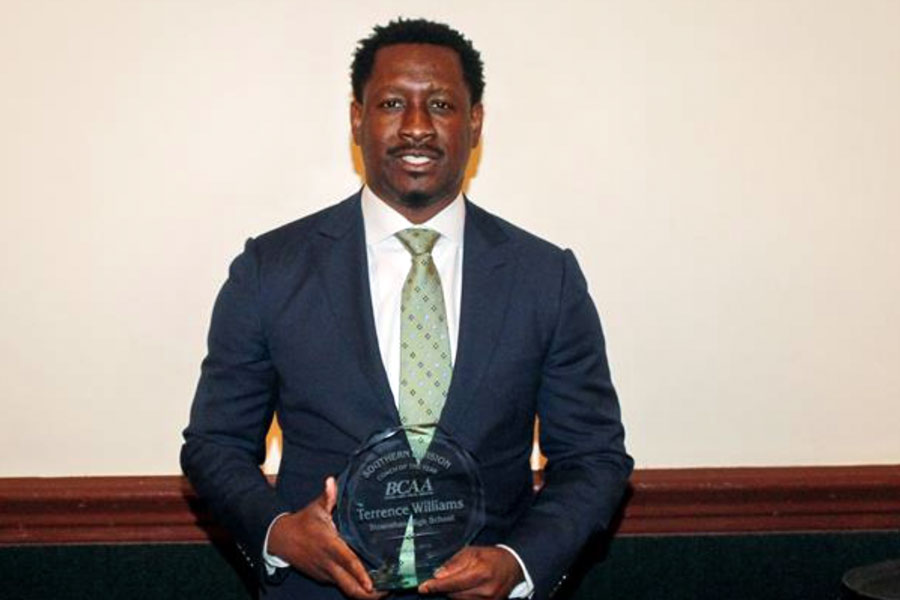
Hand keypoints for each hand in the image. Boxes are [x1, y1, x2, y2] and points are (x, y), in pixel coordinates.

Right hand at [267, 476, 384, 599]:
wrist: (280, 539)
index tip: (372, 584)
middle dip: (368, 594)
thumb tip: (332, 480)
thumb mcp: (315, 508)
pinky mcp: (324, 577)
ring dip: (364, 592)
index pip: (348, 562)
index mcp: (329, 545)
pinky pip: (341, 584)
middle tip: (388, 591)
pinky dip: (354, 585)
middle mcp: (328, 563)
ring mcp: (325, 573)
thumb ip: (328, 496)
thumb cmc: (302, 522)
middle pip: (349, 587)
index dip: (360, 574)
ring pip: (346, 588)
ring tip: (384, 589)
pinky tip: (369, 582)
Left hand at [418, 546, 523, 598]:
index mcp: (481, 572)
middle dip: (445, 587)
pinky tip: (464, 588)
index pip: (452, 583)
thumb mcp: (472, 552)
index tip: (423, 587)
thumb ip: (454, 563)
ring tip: (459, 581)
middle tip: (442, 579)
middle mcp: (485, 590)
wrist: (513, 567)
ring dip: (453, 592)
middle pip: (453, 594)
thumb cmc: (491, 557)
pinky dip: (462, 597)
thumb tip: (438, 575)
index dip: (435, 586)